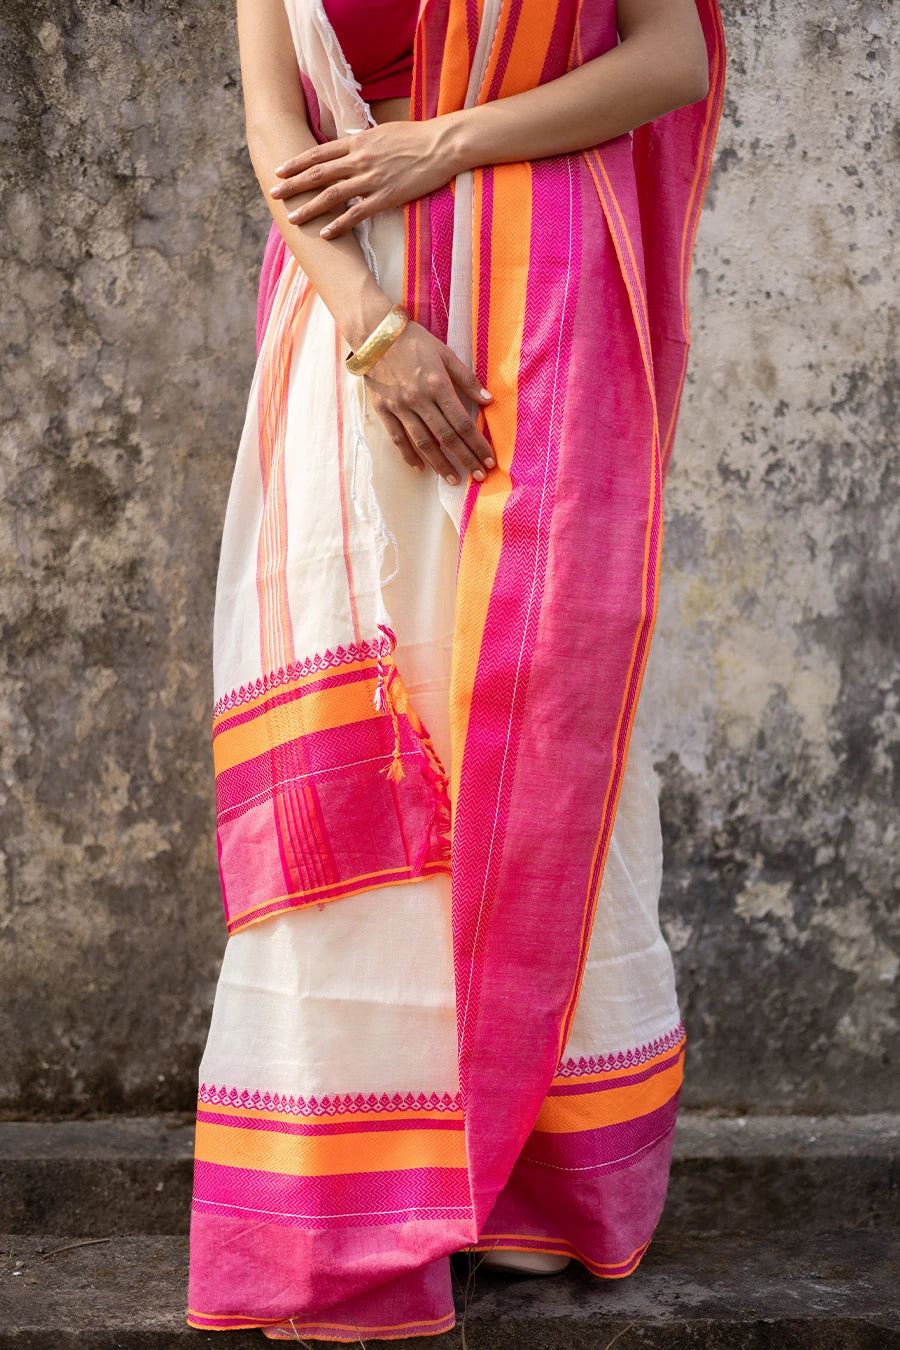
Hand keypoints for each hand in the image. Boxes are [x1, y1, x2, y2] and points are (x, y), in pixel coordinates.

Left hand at [269, 119, 459, 239]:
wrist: (441, 145)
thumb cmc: (415, 137)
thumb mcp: (383, 132)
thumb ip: (362, 141)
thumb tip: (350, 145)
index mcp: (357, 141)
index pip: (319, 153)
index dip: (296, 163)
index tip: (279, 170)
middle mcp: (359, 160)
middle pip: (318, 173)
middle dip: (292, 184)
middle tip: (273, 194)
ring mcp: (371, 179)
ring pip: (332, 195)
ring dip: (309, 207)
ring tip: (292, 218)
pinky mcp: (385, 197)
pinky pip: (356, 214)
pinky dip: (339, 224)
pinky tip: (325, 234)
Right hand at [362, 320, 494, 484]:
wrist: (374, 334)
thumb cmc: (414, 341)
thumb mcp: (444, 353)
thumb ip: (466, 378)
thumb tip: (488, 400)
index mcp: (437, 385)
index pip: (462, 422)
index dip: (477, 443)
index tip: (489, 459)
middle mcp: (419, 399)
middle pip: (446, 436)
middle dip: (465, 459)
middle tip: (478, 477)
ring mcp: (399, 406)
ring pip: (423, 442)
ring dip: (440, 463)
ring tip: (453, 479)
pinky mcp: (383, 409)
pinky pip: (397, 438)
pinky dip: (409, 455)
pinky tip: (421, 468)